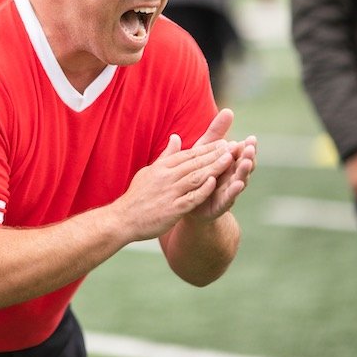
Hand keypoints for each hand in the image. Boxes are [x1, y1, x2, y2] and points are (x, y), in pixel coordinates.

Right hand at [116, 133, 235, 241]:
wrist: (124, 219)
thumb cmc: (137, 195)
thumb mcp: (150, 171)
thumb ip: (166, 155)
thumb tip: (176, 137)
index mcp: (162, 167)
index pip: (189, 155)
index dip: (207, 148)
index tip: (224, 142)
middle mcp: (166, 177)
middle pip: (195, 163)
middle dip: (215, 154)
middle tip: (233, 146)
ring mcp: (169, 193)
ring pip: (195, 177)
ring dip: (213, 168)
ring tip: (229, 160)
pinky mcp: (172, 209)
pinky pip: (190, 198)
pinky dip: (202, 190)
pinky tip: (215, 183)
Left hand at [188, 109, 255, 221]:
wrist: (188, 203)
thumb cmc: (199, 172)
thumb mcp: (205, 150)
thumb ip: (216, 132)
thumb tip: (228, 110)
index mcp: (229, 164)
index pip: (241, 153)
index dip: (247, 147)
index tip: (251, 138)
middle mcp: (232, 177)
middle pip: (243, 166)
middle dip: (249, 157)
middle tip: (251, 148)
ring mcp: (228, 191)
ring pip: (239, 181)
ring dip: (244, 172)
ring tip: (247, 163)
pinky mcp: (221, 205)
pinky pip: (228, 198)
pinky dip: (233, 191)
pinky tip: (238, 184)